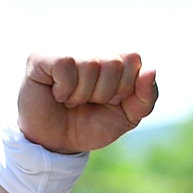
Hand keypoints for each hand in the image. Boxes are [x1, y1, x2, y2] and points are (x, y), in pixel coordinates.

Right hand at [17, 50, 158, 153]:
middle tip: (88, 102)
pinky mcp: (41, 56)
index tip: (110, 100)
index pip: (132, 57)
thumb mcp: (128, 117)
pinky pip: (66, 65)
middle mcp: (89, 47)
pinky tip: (57, 95)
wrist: (57, 144)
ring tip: (71, 100)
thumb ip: (146, 97)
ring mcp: (65, 49)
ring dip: (82, 95)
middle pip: (113, 61)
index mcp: (112, 57)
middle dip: (104, 94)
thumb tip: (151, 69)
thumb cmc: (91, 125)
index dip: (125, 87)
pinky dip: (65, 90)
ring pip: (90, 64)